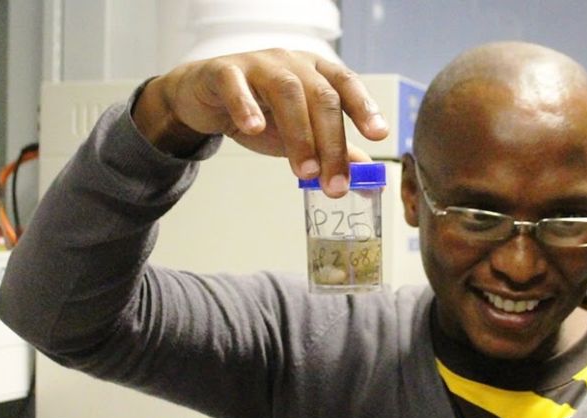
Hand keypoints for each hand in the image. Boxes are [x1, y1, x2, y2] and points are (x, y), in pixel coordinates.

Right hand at [132, 48, 387, 195]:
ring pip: (287, 92)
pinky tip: (255, 128)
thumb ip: (336, 154)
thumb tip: (370, 186)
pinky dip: (247, 105)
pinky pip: (236, 84)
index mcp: (317, 73)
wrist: (207, 101)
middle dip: (331, 143)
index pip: (346, 84)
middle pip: (321, 97)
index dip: (365, 108)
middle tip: (334, 183)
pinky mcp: (224, 72)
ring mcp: (259, 64)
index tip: (378, 135)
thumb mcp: (304, 136)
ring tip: (304, 171)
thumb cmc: (262, 113)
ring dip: (299, 134)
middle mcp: (293, 63)